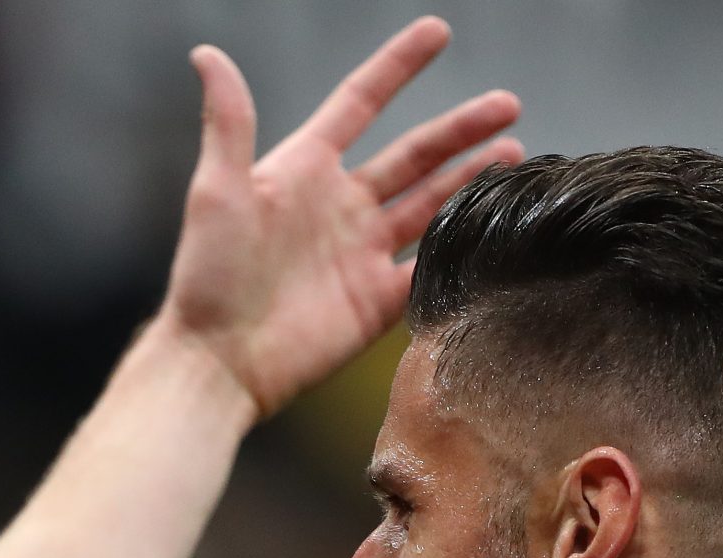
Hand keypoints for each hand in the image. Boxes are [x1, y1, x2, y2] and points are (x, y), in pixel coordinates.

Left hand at [156, 16, 520, 418]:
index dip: (398, 67)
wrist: (218, 361)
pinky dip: (460, 249)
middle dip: (461, 129)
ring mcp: (362, 253)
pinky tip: (494, 229)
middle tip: (507, 105)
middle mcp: (340, 206)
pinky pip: (428, 268)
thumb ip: (228, 122)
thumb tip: (207, 54)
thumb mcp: (216, 190)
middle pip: (414, 154)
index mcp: (305, 169)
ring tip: (515, 156)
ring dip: (471, 180)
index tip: (438, 32)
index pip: (361, 103)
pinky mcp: (376, 301)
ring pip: (431, 205)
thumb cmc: (207, 276)